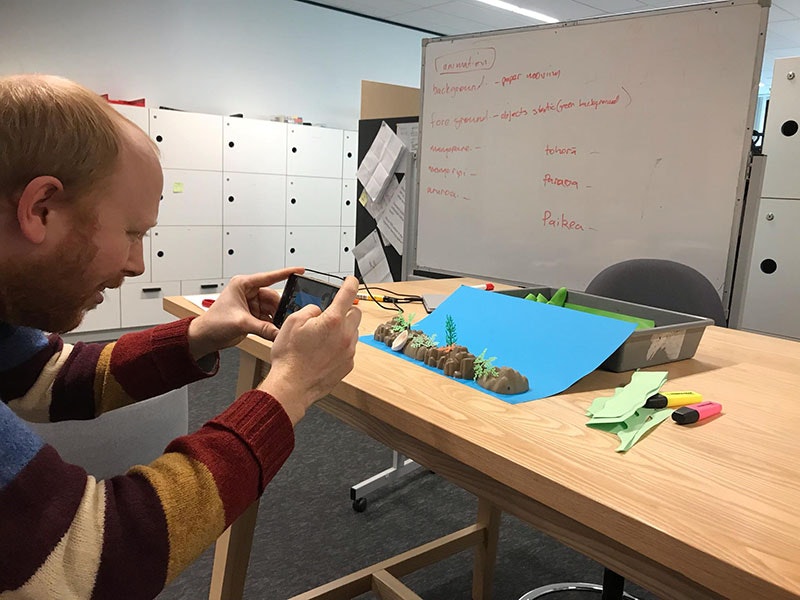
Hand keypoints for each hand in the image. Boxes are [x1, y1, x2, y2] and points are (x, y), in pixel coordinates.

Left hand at [187, 267, 304, 359]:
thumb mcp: (241, 323)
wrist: (204, 337)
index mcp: (243, 285)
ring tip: (280, 325)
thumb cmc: (213, 323)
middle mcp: (248, 292)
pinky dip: (272, 323)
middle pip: (273, 297)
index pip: (268, 277)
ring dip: (276, 317)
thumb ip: (263, 328)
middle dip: (280, 307)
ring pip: (272, 308)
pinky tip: (275, 329)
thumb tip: (280, 332)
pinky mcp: (252, 315)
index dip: (286, 273)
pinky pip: (268, 317)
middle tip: (289, 315)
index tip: (300, 270)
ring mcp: (251, 304)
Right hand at [259, 276, 360, 424]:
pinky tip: (324, 352)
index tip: (351, 281)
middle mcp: (345, 335)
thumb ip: (310, 310)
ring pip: (353, 332)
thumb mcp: (293, 322)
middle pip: (356, 313)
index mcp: (333, 320)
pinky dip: (340, 346)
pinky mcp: (348, 365)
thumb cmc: (290, 357)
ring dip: (342, 330)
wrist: (292, 386)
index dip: (351, 283)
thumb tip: (318, 311)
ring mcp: (349, 351)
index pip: (348, 294)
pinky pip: (349, 348)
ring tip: (322, 339)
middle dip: (345, 311)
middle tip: (330, 316)